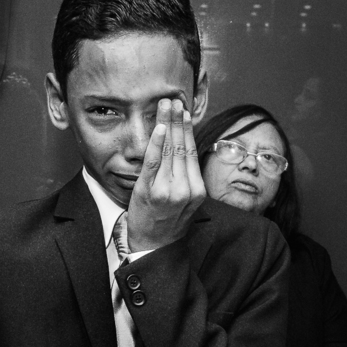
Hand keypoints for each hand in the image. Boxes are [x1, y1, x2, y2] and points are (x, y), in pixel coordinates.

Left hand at [126, 99, 206, 251]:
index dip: (188, 129)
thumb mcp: (185, 202)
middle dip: (178, 120)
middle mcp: (185, 189)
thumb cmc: (168, 222)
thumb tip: (184, 149)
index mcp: (197, 190)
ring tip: (165, 105)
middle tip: (173, 99)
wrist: (153, 247)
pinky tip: (160, 127)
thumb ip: (186, 177)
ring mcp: (167, 190)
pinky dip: (157, 143)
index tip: (185, 110)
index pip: (193, 152)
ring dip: (167, 123)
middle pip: (183, 147)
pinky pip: (153, 162)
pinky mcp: (149, 191)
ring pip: (170, 150)